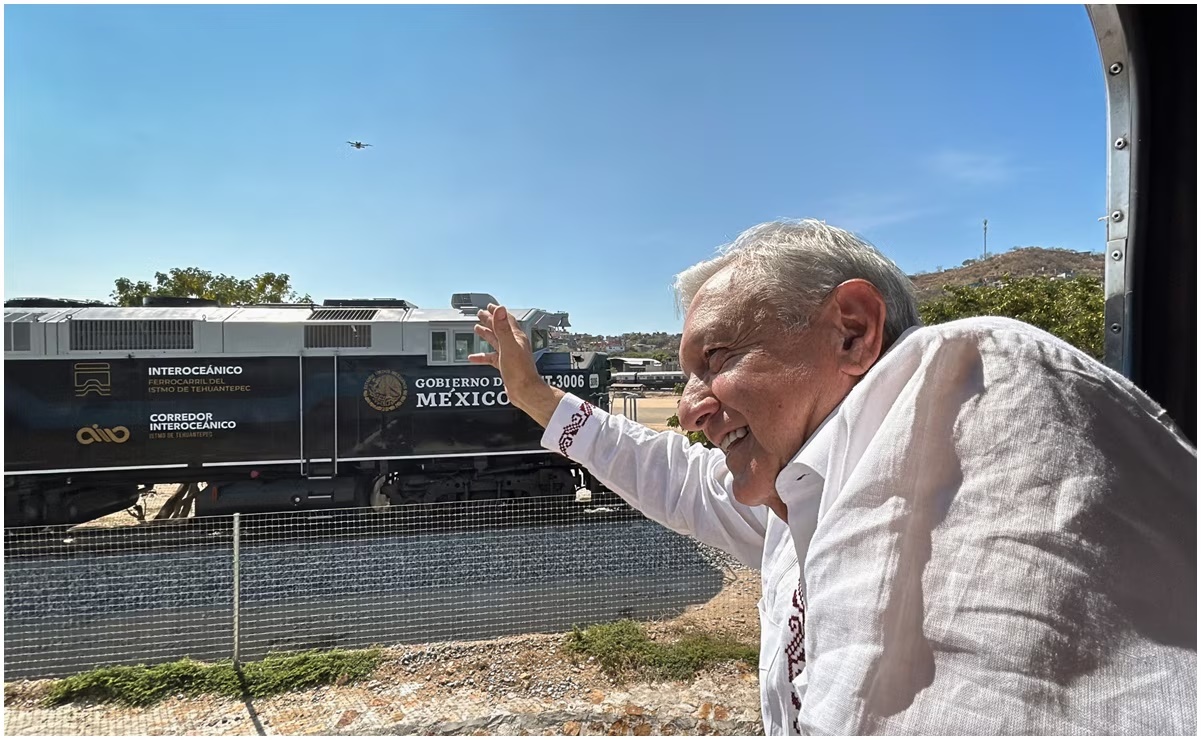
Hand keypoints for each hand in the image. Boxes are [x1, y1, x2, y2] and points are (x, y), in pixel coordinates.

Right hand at [470, 303, 562, 426]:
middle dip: (490, 320)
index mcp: (516, 338)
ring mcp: (509, 355)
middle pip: (500, 328)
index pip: (506, 319)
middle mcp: (513, 345)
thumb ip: (503, 328)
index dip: (497, 312)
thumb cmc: (520, 371)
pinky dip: (482, 356)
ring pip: (495, 341)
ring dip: (487, 334)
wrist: (525, 391)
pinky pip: (491, 358)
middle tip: (480, 314)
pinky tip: (474, 357)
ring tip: (477, 328)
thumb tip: (500, 309)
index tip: (489, 306)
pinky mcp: (505, 366)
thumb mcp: (508, 346)